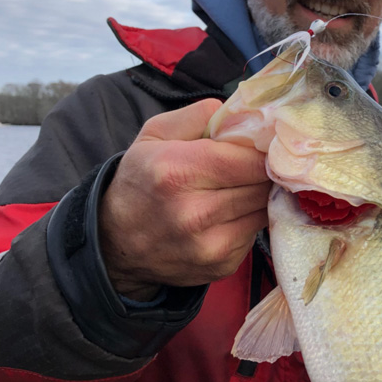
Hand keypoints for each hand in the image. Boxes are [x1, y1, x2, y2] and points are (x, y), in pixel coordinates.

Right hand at [99, 99, 270, 300]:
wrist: (115, 243)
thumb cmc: (140, 180)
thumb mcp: (154, 135)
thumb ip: (199, 116)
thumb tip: (242, 114)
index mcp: (176, 172)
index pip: (250, 159)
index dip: (263, 150)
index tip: (264, 145)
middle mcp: (194, 212)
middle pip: (262, 185)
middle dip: (265, 171)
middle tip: (257, 164)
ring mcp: (209, 245)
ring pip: (264, 209)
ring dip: (260, 196)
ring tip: (242, 186)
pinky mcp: (221, 266)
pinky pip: (254, 233)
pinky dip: (249, 220)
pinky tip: (230, 213)